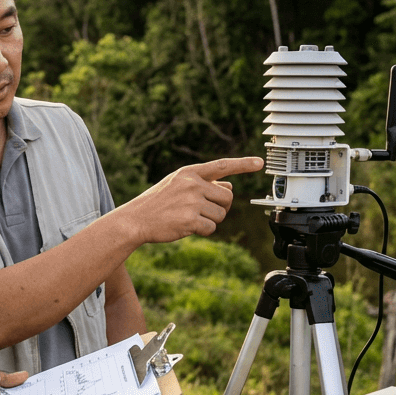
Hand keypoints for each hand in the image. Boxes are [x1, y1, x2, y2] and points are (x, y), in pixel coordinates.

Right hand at [118, 157, 263, 243]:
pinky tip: (186, 227)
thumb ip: (201, 183)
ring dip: (209, 221)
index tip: (260, 163)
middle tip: (200, 210)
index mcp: (189, 173)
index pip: (222, 166)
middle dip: (219, 207)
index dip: (243, 164)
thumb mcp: (176, 184)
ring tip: (189, 218)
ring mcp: (192, 202)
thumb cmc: (157, 202)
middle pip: (227, 198)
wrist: (135, 219)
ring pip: (220, 215)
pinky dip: (202, 231)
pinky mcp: (190, 220)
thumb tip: (228, 188)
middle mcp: (192, 184)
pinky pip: (211, 229)